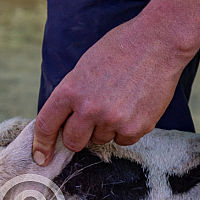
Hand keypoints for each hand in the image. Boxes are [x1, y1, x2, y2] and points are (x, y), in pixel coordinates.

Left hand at [32, 10, 196, 164]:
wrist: (158, 42)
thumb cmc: (120, 49)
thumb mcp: (84, 67)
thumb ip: (72, 95)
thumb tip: (64, 122)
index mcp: (71, 90)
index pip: (47, 124)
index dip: (42, 144)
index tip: (41, 157)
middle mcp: (89, 108)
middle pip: (73, 142)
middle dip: (79, 136)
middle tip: (92, 120)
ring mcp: (113, 119)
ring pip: (100, 140)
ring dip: (106, 128)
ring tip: (120, 101)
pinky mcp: (136, 127)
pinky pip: (123, 141)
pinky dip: (127, 129)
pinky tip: (134, 106)